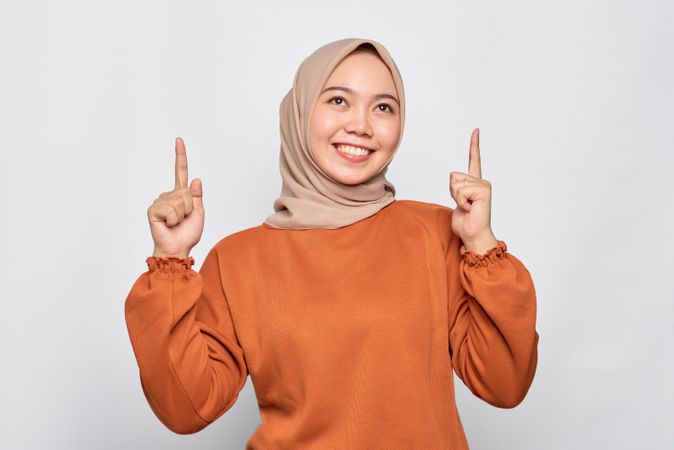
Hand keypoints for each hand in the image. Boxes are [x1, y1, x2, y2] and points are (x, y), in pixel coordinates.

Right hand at [147, 137, 204, 257]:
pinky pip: (172, 209)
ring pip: (181, 200)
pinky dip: (175, 219)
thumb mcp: (199, 212)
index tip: (179, 139)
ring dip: (183, 215)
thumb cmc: (187, 233)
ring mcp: (159, 201)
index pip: (180, 171)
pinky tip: (169, 225)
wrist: (178, 248)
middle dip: (190, 208)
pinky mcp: (153, 209)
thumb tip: (195, 179)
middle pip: (187, 192)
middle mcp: (168, 195)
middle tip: (183, 220)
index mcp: (180, 194)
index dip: (180, 155)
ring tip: (176, 223)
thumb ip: (197, 196)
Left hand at [449, 128, 497, 254]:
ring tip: (467, 207)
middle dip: (452, 192)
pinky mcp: (484, 190)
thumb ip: (456, 189)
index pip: (474, 160)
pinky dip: (460, 201)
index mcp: (476, 183)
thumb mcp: (457, 202)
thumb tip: (455, 185)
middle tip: (464, 205)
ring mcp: (484, 185)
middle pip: (453, 176)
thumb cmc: (466, 222)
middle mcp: (482, 182)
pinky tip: (470, 208)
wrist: (474, 236)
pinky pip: (461, 190)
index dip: (474, 145)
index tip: (476, 131)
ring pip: (455, 183)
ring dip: (456, 198)